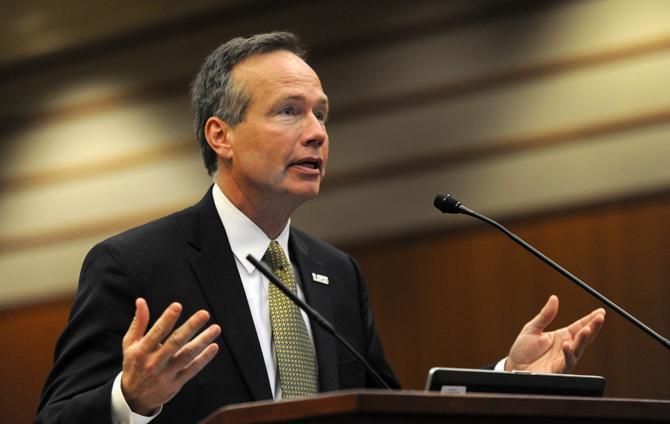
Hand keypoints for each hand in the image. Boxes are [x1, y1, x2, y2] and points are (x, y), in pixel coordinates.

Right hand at [121, 298, 220, 414]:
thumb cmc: (134, 363)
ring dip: (203, 341)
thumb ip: (138, 322)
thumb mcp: (130, 344)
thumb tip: (141, 301)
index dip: (167, 319)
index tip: (177, 306)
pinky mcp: (176, 383)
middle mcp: (154, 362)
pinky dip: (204, 358)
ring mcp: (166, 374)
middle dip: (191, 327)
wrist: (133, 398)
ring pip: (187, 356)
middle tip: (204, 314)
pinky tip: (213, 346)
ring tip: (216, 328)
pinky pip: (192, 369)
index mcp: (142, 350)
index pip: (157, 332)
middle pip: (175, 342)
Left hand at [506, 295, 604, 372]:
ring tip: (587, 329)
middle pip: (583, 336)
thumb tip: (554, 298)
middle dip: (593, 327)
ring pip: (578, 349)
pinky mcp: (558, 369)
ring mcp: (563, 359)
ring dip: (583, 339)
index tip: (600, 311)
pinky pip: (567, 361)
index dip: (590, 319)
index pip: (579, 326)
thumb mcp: (532, 328)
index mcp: (561, 336)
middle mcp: (566, 347)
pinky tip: (567, 344)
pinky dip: (568, 353)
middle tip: (600, 317)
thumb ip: (545, 315)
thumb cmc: (523, 350)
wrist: (514, 368)